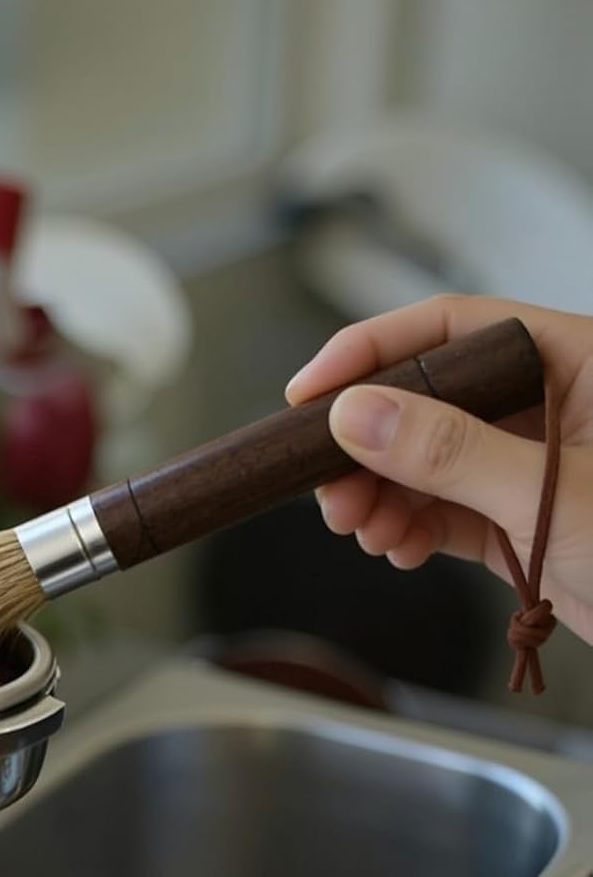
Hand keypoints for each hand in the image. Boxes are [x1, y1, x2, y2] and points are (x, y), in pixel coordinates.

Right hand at [287, 294, 592, 645]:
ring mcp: (532, 466)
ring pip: (425, 462)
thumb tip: (359, 414)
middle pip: (425, 400)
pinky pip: (444, 511)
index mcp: (578, 363)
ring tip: (363, 530)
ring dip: (380, 496)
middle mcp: (551, 406)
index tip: (311, 393)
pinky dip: (410, 529)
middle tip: (328, 490)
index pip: (452, 328)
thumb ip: (452, 451)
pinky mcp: (522, 521)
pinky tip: (399, 549)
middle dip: (367, 447)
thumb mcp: (555, 495)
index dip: (372, 352)